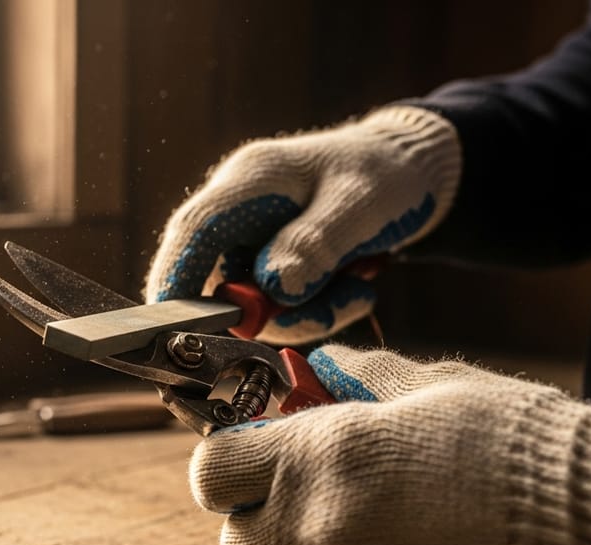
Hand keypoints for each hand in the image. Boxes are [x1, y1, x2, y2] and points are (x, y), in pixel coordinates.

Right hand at [145, 106, 459, 344]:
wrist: (414, 173)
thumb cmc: (386, 174)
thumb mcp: (361, 206)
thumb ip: (316, 244)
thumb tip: (274, 287)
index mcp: (251, 180)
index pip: (194, 231)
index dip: (176, 278)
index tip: (176, 325)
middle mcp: (240, 213)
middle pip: (219, 280)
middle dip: (270, 312)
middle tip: (330, 308)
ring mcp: (254, 242)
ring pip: (254, 305)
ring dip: (308, 312)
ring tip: (358, 287)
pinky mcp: (273, 266)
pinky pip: (280, 309)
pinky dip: (319, 310)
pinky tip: (356, 286)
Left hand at [189, 346, 590, 544]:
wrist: (588, 534)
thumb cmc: (515, 449)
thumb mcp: (437, 390)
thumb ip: (365, 380)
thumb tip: (324, 366)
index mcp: (316, 455)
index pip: (212, 469)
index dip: (228, 462)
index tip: (253, 457)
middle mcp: (312, 528)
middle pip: (236, 539)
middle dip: (264, 518)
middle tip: (317, 498)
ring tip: (385, 533)